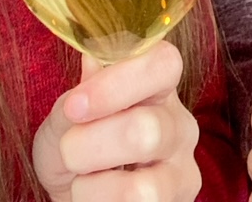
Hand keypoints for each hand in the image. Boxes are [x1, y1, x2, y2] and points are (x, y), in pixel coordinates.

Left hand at [32, 40, 200, 201]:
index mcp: (159, 86)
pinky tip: (97, 196)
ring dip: (92, 187)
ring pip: (141, 188)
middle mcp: (180, 125)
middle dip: (89, 145)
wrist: (72, 188)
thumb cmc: (76, 141)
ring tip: (82, 180)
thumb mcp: (68, 113)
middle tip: (68, 149)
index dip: (117, 84)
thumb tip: (95, 62)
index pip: (164, 64)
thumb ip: (83, 90)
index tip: (75, 106)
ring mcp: (183, 173)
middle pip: (146, 130)